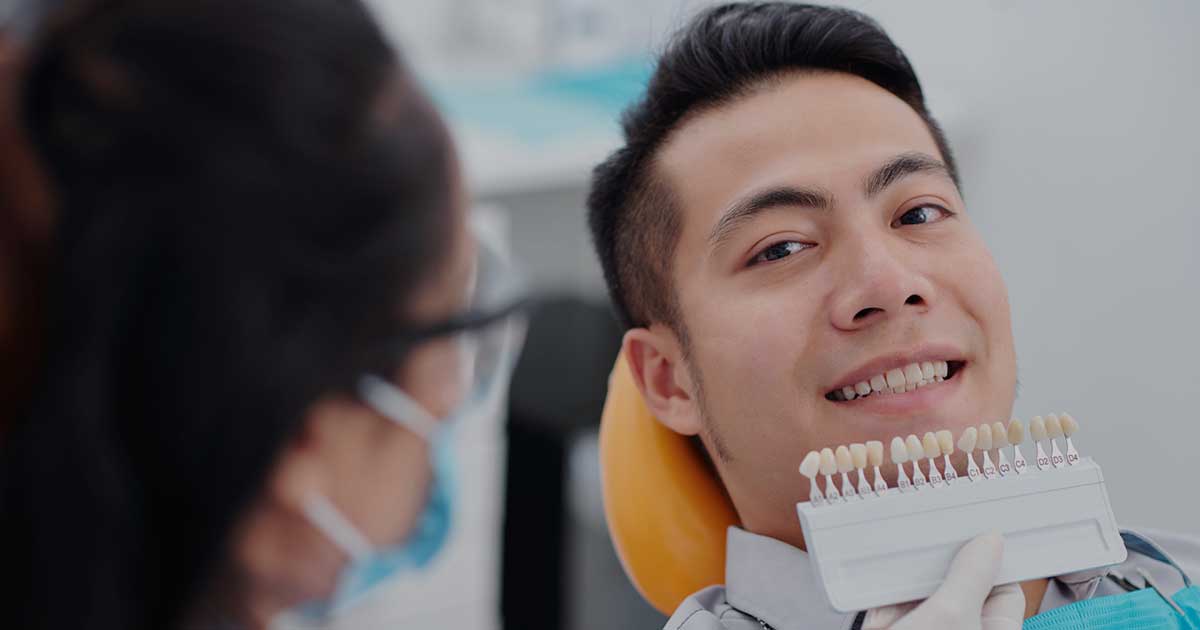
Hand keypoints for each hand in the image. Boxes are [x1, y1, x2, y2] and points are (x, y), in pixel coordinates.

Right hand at [861, 533, 1024, 629]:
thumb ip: (970, 576)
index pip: (1003, 586)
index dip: (991, 556)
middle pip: (960, 583)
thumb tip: (990, 544)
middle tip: (937, 526)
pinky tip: (880, 565)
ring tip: (905, 543)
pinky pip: (892, 599)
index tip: (980, 525)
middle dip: (944, 558)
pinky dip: (883, 583)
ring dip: (909, 568)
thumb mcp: (949, 617)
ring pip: (923, 588)